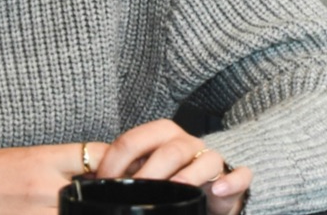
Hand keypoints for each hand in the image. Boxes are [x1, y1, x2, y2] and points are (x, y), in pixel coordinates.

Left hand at [95, 120, 251, 214]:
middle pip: (168, 150)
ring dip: (187, 176)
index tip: (104, 184)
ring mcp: (211, 158)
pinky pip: (238, 175)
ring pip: (203, 159)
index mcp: (159, 134)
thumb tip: (88, 180)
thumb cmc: (165, 180)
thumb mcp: (141, 172)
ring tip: (174, 190)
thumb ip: (122, 173)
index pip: (132, 141)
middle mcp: (186, 142)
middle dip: (149, 172)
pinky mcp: (232, 178)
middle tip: (135, 193)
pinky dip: (231, 180)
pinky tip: (218, 190)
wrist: (206, 189)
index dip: (115, 162)